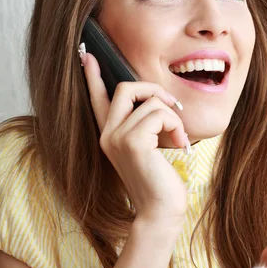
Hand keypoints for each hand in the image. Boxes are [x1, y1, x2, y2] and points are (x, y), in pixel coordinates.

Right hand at [81, 51, 188, 225]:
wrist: (160, 212)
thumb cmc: (160, 182)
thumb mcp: (150, 149)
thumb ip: (146, 126)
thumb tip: (159, 101)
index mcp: (110, 136)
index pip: (98, 99)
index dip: (93, 76)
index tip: (87, 55)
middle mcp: (108, 135)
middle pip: (126, 87)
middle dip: (154, 89)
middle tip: (173, 106)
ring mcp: (117, 137)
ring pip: (152, 102)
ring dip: (173, 118)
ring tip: (178, 139)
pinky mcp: (133, 142)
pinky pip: (160, 113)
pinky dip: (176, 126)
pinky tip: (179, 145)